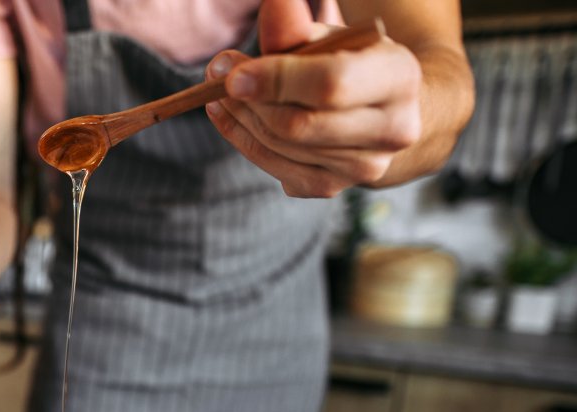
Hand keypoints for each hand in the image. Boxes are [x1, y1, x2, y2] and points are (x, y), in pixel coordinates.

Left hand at [205, 0, 422, 196]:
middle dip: (249, 99)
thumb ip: (296, 27)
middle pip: (298, 124)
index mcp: (399, 78)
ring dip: (240, 115)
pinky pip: (271, 165)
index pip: (330, 85)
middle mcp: (392, 130)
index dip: (276, 79)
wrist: (382, 111)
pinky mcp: (331, 186)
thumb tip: (273, 4)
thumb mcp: (329, 37)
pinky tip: (228, 114)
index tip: (232, 71)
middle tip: (217, 73)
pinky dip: (241, 137)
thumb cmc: (350, 63)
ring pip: (279, 145)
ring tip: (221, 89)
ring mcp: (363, 167)